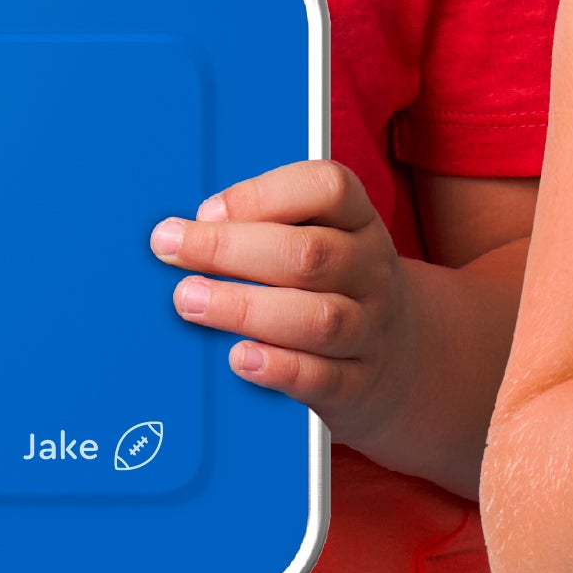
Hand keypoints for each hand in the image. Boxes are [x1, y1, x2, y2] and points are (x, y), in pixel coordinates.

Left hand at [149, 160, 415, 447]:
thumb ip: (267, 228)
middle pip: (310, 254)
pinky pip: (321, 378)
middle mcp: (371, 272)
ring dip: (245, 308)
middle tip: (171, 249)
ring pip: (317, 319)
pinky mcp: (358, 383)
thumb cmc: (335, 289)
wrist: (401, 360)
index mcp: (360, 223)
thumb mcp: (322, 242)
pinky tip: (239, 358)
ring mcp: (370, 330)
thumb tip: (190, 230)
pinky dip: (278, 368)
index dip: (264, 194)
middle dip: (230, 249)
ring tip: (190, 301)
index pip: (330, 188)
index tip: (205, 210)